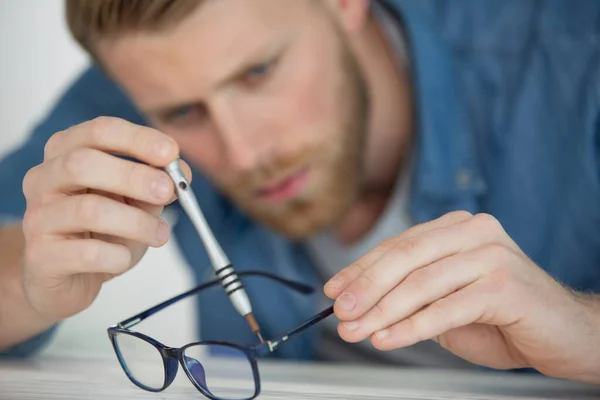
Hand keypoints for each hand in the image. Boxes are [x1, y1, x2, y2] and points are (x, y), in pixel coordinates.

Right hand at [21, 117, 190, 320]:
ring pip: (89, 210)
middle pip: (82, 163)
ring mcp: (38, 218)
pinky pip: (88, 253)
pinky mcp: (41, 256)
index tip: (171, 153)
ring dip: (137, 223)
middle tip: (168, 191)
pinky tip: (124, 258)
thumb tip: (182, 172)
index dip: (138, 139)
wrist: (69, 278)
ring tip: (160, 234)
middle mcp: (43, 179)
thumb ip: (157, 183)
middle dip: (133, 176)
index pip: (99, 131)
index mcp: (67, 153)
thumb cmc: (102, 232)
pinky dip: (118, 256)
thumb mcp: (135, 202)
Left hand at [324, 211, 599, 382]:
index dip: (361, 269)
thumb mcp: (446, 302)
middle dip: (365, 288)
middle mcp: (474, 232)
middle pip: (404, 258)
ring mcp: (492, 255)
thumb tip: (358, 304)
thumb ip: (411, 297)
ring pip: (422, 282)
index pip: (397, 246)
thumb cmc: (503, 317)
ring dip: (382, 310)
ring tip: (357, 330)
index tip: (333, 290)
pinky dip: (412, 326)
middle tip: (339, 312)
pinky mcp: (505, 285)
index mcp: (456, 228)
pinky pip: (447, 307)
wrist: (564, 334)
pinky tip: (388, 339)